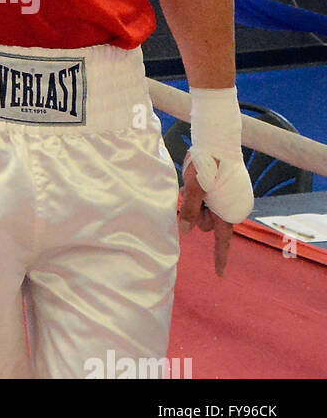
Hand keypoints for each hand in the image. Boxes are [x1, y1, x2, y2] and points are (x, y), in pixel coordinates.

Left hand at [178, 160, 235, 275]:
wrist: (218, 142)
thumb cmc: (206, 164)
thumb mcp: (194, 187)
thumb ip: (190, 210)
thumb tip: (186, 231)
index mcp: (227, 212)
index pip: (222, 241)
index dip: (220, 258)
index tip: (220, 275)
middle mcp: (230, 208)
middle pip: (207, 224)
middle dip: (198, 213)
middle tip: (194, 192)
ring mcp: (228, 198)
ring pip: (205, 210)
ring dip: (198, 201)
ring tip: (196, 183)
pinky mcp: (224, 189)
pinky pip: (208, 199)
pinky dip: (201, 194)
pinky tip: (197, 179)